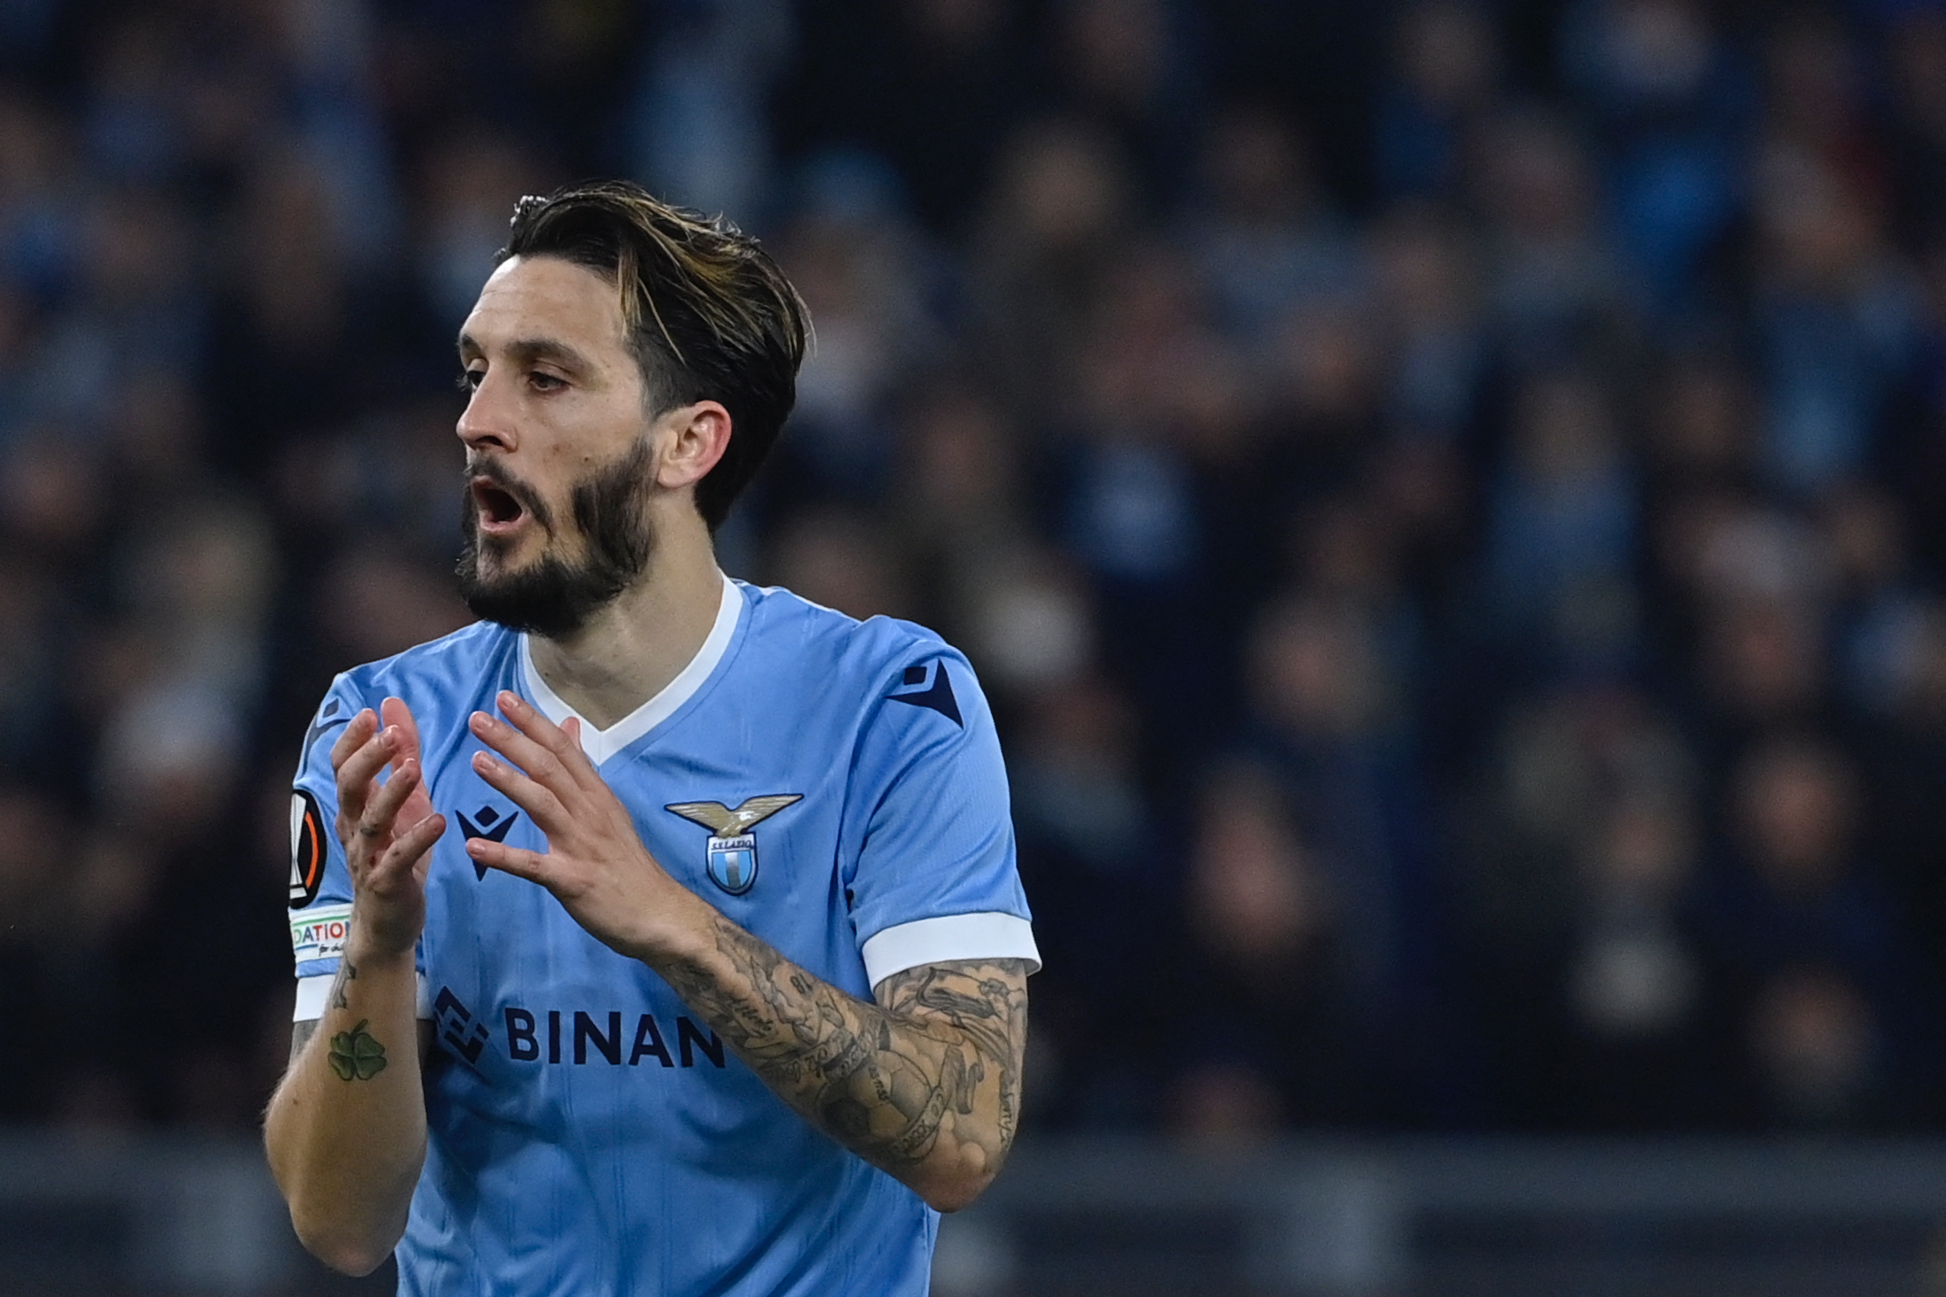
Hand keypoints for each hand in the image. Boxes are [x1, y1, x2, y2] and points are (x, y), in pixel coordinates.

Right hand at [331, 697, 445, 957]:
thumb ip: (401, 755)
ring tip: (413, 768)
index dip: (354, 740)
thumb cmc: (396, 854)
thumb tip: (392, 705)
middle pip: (350, 787)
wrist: (389, 923)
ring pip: (372, 820)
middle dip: (369, 759)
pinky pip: (399, 858)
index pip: (343, 766)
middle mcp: (355, 829)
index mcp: (356, 807)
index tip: (371, 712)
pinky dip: (418, 838)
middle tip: (391, 734)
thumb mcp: (404, 800)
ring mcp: (369, 856)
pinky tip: (439, 821)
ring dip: (391, 792)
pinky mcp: (387, 883)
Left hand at [464, 691, 698, 960]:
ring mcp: (582, 846)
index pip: (563, 750)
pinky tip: (474, 847)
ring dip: (509, 781)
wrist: (657, 913)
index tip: (504, 698)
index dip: (533, 723)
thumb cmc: (627, 863)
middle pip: (549, 769)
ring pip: (543, 805)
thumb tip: (568, 726)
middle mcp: (590, 813)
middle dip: (513, 741)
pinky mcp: (572, 880)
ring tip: (477, 761)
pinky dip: (504, 856)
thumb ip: (582, 770)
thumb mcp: (608, 808)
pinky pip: (534, 866)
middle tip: (478, 718)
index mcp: (596, 796)